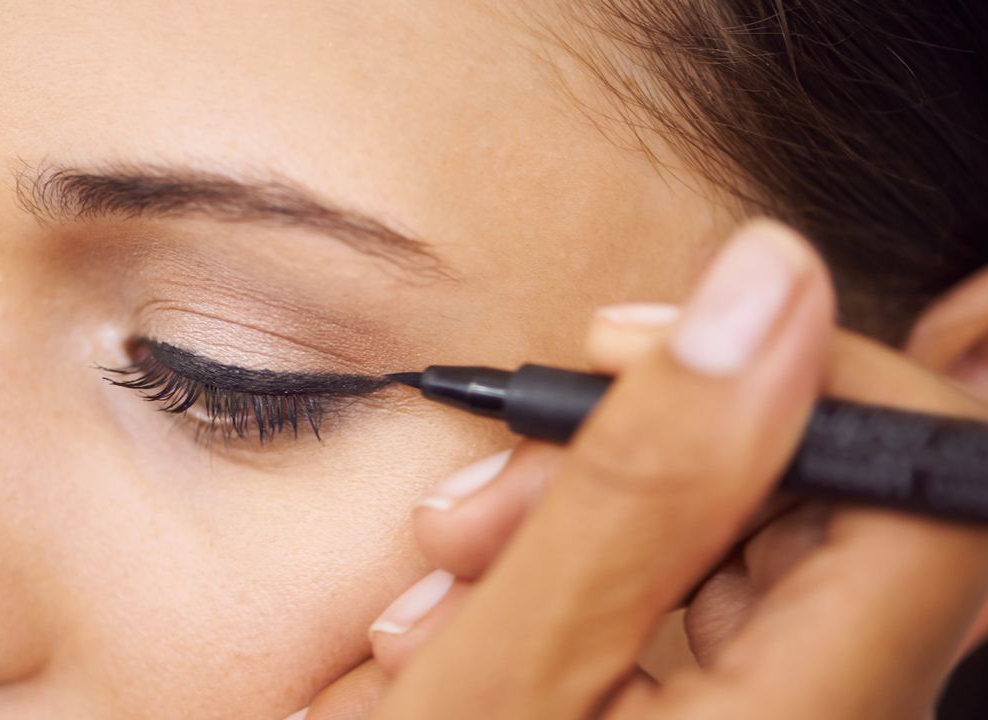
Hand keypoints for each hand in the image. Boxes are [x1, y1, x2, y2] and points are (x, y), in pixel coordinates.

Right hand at [291, 220, 987, 718]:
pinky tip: (481, 610)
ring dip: (578, 521)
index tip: (646, 349)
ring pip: (726, 546)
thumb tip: (769, 292)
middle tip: (491, 498)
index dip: (811, 379)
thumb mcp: (497, 682)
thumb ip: (642, 491)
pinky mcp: (711, 718)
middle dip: (637, 462)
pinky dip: (576, 579)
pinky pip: (677, 604)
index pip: (923, 490)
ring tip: (449, 575)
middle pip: (809, 509)